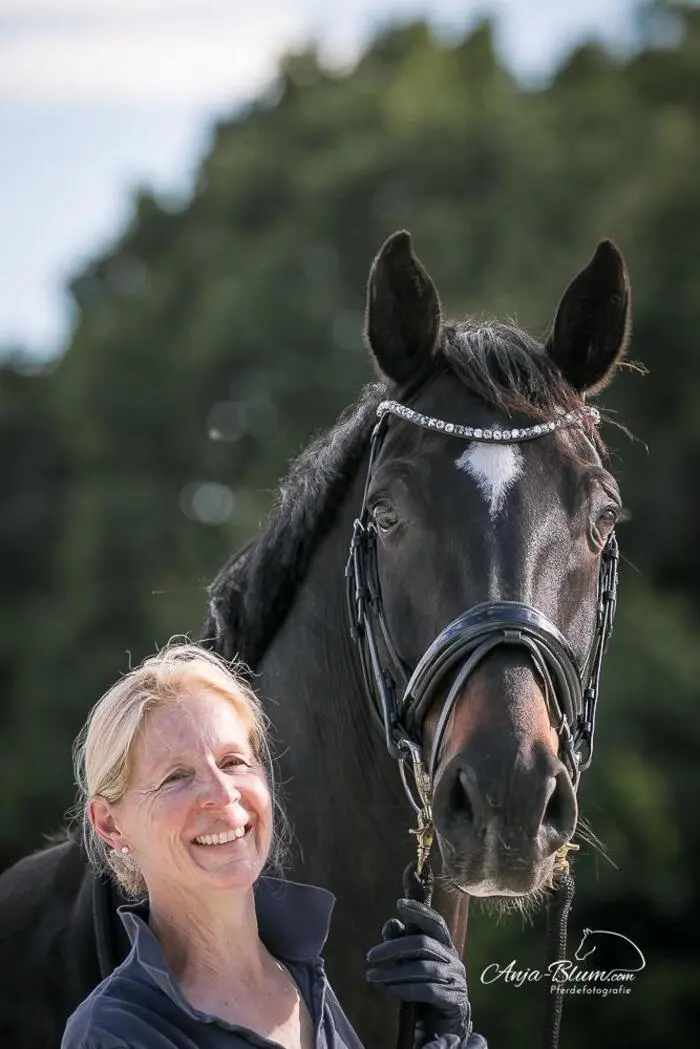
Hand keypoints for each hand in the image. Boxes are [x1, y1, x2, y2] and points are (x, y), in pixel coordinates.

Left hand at [366, 898, 476, 1045]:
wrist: (443, 1024)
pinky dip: (404, 989)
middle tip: (370, 956)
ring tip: (372, 976)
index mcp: (445, 945)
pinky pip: (426, 990)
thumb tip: (391, 923)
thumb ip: (401, 943)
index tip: (399, 903)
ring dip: (393, 972)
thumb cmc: (425, 988)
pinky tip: (387, 990)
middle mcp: (453, 958)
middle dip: (394, 947)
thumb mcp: (410, 964)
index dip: (419, 911)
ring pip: (422, 968)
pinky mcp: (454, 998)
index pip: (435, 922)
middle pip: (423, 943)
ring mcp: (456, 978)